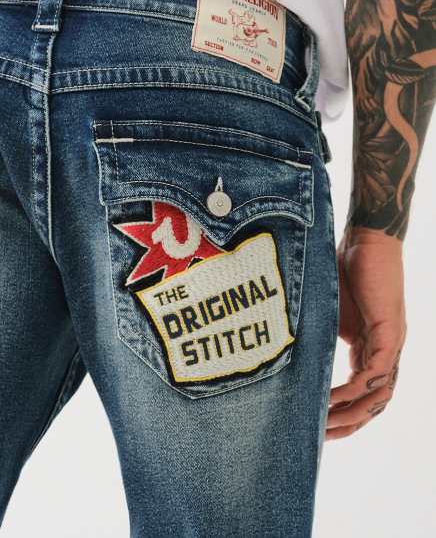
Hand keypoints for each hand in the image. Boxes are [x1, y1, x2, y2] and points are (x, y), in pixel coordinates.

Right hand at [326, 226, 406, 439]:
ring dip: (354, 413)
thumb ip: (316, 335)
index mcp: (369, 345)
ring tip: (326, 425)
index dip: (343, 411)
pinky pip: (378, 371)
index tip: (318, 425)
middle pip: (374, 401)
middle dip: (349, 423)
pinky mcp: (391, 332)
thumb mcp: (325, 311)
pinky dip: (357, 389)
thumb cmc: (344, 267)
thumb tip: (285, 352)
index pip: (362, 390)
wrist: (365, 239)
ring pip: (380, 393)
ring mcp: (391, 342)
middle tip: (321, 438)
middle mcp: (384, 349)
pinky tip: (335, 398)